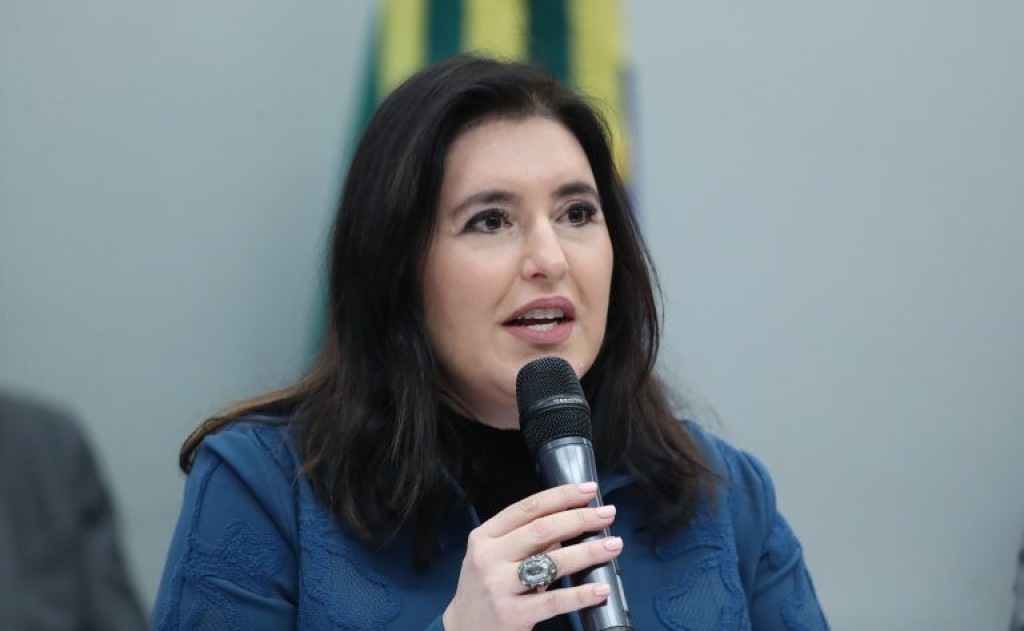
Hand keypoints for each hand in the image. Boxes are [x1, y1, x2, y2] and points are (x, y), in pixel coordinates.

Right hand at [442, 482, 623, 630]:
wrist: (463, 630)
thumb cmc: (484, 587)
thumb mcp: (493, 556)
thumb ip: (525, 540)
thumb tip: (568, 524)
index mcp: (485, 536)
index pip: (528, 508)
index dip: (561, 496)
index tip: (589, 490)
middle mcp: (489, 558)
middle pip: (542, 530)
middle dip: (580, 519)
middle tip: (607, 514)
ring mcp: (499, 586)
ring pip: (552, 562)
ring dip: (588, 551)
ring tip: (614, 545)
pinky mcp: (512, 614)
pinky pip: (554, 601)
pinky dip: (581, 594)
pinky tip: (601, 588)